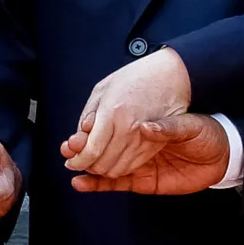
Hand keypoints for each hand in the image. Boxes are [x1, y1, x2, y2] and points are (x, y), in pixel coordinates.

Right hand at [63, 111, 228, 193]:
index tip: (83, 127)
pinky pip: (114, 183)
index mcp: (144, 125)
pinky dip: (96, 184)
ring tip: (70, 164)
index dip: (96, 127)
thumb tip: (146, 127)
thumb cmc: (206, 135)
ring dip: (85, 164)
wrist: (223, 158)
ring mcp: (135, 162)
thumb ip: (168, 128)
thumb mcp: (189, 126)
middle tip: (70, 146)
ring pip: (103, 164)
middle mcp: (135, 142)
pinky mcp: (140, 181)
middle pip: (103, 145)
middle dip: (83, 146)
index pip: (113, 125)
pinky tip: (81, 183)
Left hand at [65, 48, 192, 178]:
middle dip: (87, 166)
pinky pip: (132, 166)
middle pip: (102, 163)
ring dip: (103, 169)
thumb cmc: (135, 78)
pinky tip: (113, 157)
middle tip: (81, 160)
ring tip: (96, 159)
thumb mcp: (103, 89)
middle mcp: (129, 129)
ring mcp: (144, 139)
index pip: (91, 150)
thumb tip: (78, 138)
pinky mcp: (155, 145)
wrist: (171, 75)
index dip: (78, 161)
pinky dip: (119, 167)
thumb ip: (88, 115)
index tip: (71, 162)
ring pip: (117, 169)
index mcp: (112, 112)